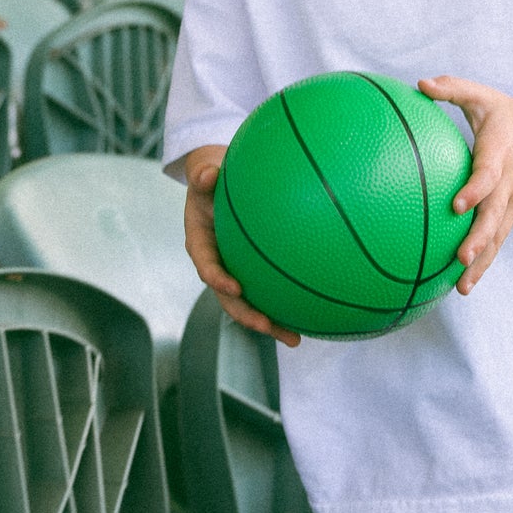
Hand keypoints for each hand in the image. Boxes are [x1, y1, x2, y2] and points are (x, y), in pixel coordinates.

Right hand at [183, 146, 301, 345]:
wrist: (218, 182)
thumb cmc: (213, 177)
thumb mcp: (204, 173)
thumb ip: (204, 175)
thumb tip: (207, 174)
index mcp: (201, 245)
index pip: (206, 266)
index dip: (217, 279)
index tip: (233, 287)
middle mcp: (217, 264)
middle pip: (229, 298)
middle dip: (247, 315)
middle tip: (266, 326)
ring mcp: (235, 272)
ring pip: (250, 304)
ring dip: (270, 323)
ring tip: (295, 339)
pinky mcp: (251, 273)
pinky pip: (268, 291)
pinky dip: (286, 305)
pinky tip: (311, 318)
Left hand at [416, 77, 512, 291]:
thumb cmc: (504, 114)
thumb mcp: (481, 96)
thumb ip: (452, 89)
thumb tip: (419, 84)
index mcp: (500, 154)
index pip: (487, 175)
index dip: (474, 190)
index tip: (456, 205)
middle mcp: (509, 183)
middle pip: (495, 216)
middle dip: (479, 238)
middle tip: (461, 257)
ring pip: (497, 236)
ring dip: (482, 261)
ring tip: (462, 287)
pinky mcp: (512, 214)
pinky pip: (497, 241)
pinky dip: (484, 263)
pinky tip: (463, 285)